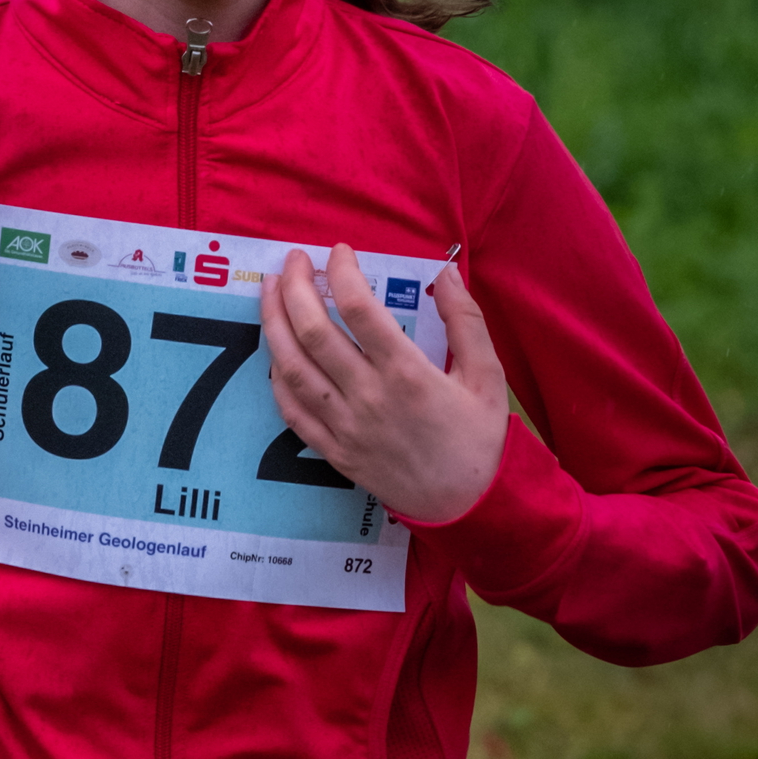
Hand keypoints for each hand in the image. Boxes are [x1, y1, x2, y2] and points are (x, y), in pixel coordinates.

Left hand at [258, 246, 506, 524]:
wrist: (466, 506)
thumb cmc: (479, 439)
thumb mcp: (488, 376)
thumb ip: (466, 321)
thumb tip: (445, 274)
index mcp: (407, 374)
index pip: (360, 309)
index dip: (342, 272)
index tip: (339, 251)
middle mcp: (369, 397)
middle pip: (313, 332)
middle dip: (294, 287)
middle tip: (293, 261)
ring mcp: (345, 427)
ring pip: (292, 368)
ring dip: (273, 324)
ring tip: (269, 292)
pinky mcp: (334, 451)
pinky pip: (291, 412)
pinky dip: (276, 379)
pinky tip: (274, 353)